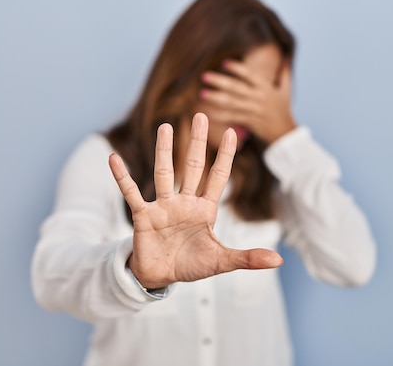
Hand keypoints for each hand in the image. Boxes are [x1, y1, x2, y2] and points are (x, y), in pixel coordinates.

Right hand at [108, 113, 282, 288]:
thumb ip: (247, 257)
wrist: (161, 277)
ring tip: (165, 127)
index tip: (231, 132)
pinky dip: (122, 176)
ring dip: (164, 150)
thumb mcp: (221, 261)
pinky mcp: (143, 215)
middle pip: (191, 167)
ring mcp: (163, 206)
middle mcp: (184, 202)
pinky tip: (113, 158)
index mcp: (205, 210)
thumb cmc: (192, 265)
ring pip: (163, 172)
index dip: (225, 156)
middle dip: (196, 142)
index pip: (217, 177)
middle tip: (199, 114)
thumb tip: (279, 260)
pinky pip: (131, 192)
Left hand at [200, 60, 296, 143]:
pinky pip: (233, 118)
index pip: (250, 75)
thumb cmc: (283, 109)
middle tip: (204, 76)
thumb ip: (285, 73)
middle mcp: (259, 97)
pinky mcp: (249, 122)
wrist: (285, 132)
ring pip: (232, 103)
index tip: (224, 63)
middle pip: (236, 87)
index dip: (237, 68)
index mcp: (266, 87)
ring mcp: (253, 110)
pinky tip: (209, 113)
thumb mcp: (286, 90)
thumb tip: (287, 56)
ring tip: (202, 94)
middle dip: (219, 81)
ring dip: (216, 98)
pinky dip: (222, 116)